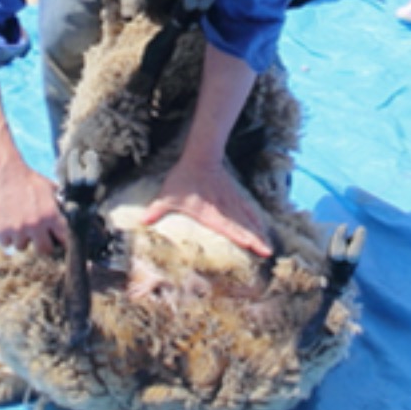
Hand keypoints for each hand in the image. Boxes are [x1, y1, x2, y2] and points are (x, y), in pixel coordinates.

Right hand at [0, 160, 67, 252]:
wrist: (4, 172)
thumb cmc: (27, 178)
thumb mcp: (48, 188)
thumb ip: (57, 202)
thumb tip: (65, 209)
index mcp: (50, 215)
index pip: (63, 238)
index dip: (63, 242)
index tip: (60, 244)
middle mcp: (35, 225)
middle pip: (44, 250)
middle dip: (43, 246)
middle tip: (39, 240)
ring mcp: (18, 229)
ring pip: (22, 247)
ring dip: (22, 240)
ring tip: (19, 227)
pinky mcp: (1, 230)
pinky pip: (6, 243)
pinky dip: (7, 237)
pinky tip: (7, 226)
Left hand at [141, 155, 272, 256]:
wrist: (200, 157)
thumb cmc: (183, 178)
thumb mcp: (168, 194)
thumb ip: (157, 209)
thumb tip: (142, 221)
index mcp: (209, 211)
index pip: (226, 225)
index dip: (238, 234)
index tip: (250, 244)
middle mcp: (224, 208)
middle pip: (242, 225)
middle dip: (255, 239)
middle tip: (267, 252)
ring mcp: (231, 201)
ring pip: (248, 219)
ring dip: (259, 232)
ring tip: (268, 246)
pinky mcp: (234, 196)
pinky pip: (248, 210)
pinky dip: (256, 220)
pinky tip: (262, 228)